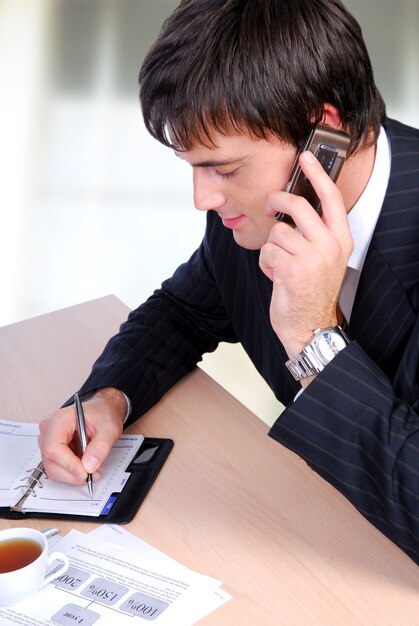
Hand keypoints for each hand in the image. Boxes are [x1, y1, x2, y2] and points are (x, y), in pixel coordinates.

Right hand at [38, 387, 126, 483]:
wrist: (102, 411)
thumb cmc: (103, 414)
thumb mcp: (109, 428)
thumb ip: (100, 446)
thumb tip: (89, 466)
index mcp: (60, 419)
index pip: (54, 448)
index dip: (68, 464)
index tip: (85, 472)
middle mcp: (49, 430)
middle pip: (51, 461)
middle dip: (73, 473)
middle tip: (94, 474)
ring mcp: (48, 441)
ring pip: (53, 468)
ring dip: (74, 475)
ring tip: (93, 467)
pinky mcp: (52, 451)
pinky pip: (57, 468)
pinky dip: (72, 472)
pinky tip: (85, 465)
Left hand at [259, 150, 353, 362]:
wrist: (310, 326)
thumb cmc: (312, 291)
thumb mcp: (324, 258)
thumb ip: (315, 233)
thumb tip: (292, 206)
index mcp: (341, 239)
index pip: (330, 198)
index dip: (317, 174)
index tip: (305, 157)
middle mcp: (330, 246)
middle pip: (296, 206)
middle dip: (276, 202)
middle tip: (268, 205)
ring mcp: (312, 257)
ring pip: (277, 232)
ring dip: (271, 247)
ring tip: (279, 263)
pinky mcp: (292, 269)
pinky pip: (267, 251)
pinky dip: (265, 263)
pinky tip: (275, 276)